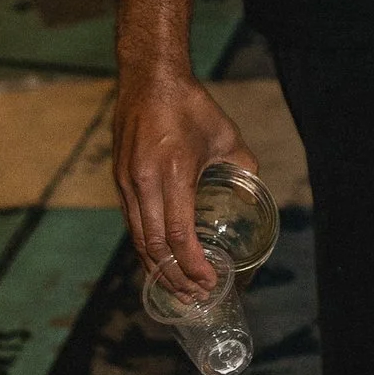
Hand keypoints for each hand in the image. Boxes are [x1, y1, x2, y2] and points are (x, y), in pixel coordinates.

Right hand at [113, 69, 257, 300]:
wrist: (149, 78)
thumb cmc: (189, 104)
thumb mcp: (225, 134)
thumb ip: (242, 164)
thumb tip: (254, 186)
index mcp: (173, 172)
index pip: (179, 234)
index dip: (193, 265)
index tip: (208, 282)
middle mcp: (145, 182)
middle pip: (155, 246)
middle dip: (175, 278)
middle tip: (195, 296)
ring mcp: (127, 182)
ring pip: (139, 239)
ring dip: (157, 268)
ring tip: (177, 288)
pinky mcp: (119, 179)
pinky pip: (132, 223)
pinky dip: (145, 246)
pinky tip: (159, 259)